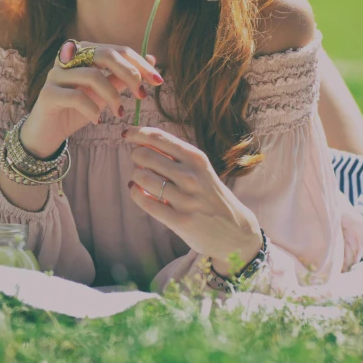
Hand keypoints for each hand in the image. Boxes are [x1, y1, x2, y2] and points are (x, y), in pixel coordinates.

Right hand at [20, 43, 162, 158]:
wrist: (48, 132)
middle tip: (142, 95)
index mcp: (83, 52)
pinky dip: (92, 109)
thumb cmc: (78, 109)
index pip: (117, 50)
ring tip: (120, 113)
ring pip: (92, 75)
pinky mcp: (47, 94)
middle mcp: (68, 57)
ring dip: (112, 96)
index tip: (158, 81)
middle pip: (105, 55)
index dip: (140, 64)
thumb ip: (123, 76)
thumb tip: (153, 59)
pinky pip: (76, 96)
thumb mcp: (105, 92)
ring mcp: (55, 74)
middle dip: (129, 74)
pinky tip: (98, 120)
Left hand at [124, 125, 262, 272]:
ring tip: (140, 179)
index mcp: (196, 158)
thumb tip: (141, 140)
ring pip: (141, 177)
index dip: (137, 132)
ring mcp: (185, 199)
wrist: (234, 230)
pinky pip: (145, 202)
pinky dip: (135, 193)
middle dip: (136, 156)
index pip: (158, 137)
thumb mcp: (200, 169)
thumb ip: (175, 156)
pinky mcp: (179, 220)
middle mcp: (190, 175)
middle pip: (145, 155)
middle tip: (139, 161)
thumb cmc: (210, 194)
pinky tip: (138, 191)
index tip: (127, 133)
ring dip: (136, 176)